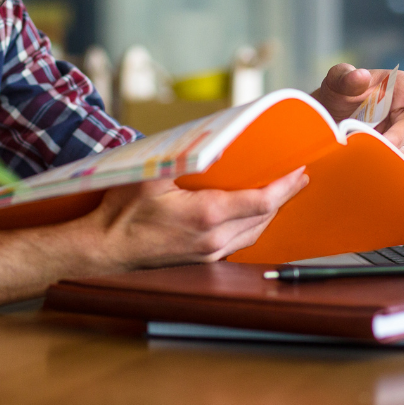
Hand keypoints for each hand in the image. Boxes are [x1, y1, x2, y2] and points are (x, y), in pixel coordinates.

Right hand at [89, 167, 308, 268]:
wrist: (104, 248)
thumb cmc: (121, 211)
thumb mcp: (151, 175)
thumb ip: (184, 159)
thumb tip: (214, 145)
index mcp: (206, 216)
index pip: (261, 202)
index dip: (284, 186)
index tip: (299, 172)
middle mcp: (213, 239)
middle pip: (263, 219)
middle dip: (283, 197)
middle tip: (297, 178)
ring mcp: (208, 253)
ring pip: (253, 234)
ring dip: (269, 213)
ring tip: (280, 194)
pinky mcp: (202, 260)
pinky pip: (238, 242)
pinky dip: (251, 225)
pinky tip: (250, 214)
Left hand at [311, 64, 403, 155]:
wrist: (329, 115)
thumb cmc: (339, 91)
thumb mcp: (337, 80)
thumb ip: (345, 77)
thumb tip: (360, 75)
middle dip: (395, 139)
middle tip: (374, 144)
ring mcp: (403, 133)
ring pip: (403, 149)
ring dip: (383, 151)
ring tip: (356, 143)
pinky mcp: (395, 150)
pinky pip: (395, 161)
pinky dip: (380, 162)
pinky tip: (363, 157)